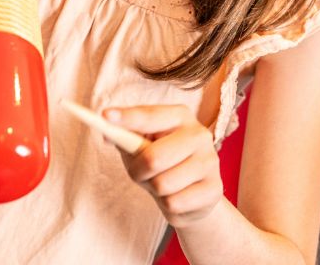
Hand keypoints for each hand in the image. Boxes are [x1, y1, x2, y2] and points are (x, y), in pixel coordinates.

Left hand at [104, 104, 222, 228]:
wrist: (195, 192)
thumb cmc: (164, 161)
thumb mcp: (143, 145)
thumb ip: (125, 137)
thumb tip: (107, 133)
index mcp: (180, 116)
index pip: (150, 115)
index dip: (127, 117)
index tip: (105, 116)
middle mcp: (199, 134)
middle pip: (153, 157)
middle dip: (138, 171)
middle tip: (140, 173)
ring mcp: (210, 161)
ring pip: (162, 185)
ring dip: (153, 190)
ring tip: (162, 184)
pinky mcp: (214, 189)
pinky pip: (174, 203)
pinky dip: (167, 205)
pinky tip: (176, 196)